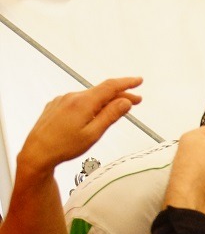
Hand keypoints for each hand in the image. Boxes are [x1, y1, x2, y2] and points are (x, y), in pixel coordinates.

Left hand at [18, 77, 142, 175]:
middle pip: (101, 91)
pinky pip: (78, 101)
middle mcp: (72, 96)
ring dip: (104, 101)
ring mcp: (63, 100)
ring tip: (115, 110)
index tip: (138, 81)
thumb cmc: (63, 146)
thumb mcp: (93, 134)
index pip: (110, 87)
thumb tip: (125, 102)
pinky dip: (90, 104)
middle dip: (120, 95)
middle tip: (135, 101)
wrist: (37, 152)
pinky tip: (92, 114)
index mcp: (84, 102)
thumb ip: (110, 116)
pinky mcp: (56, 105)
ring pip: (89, 96)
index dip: (127, 83)